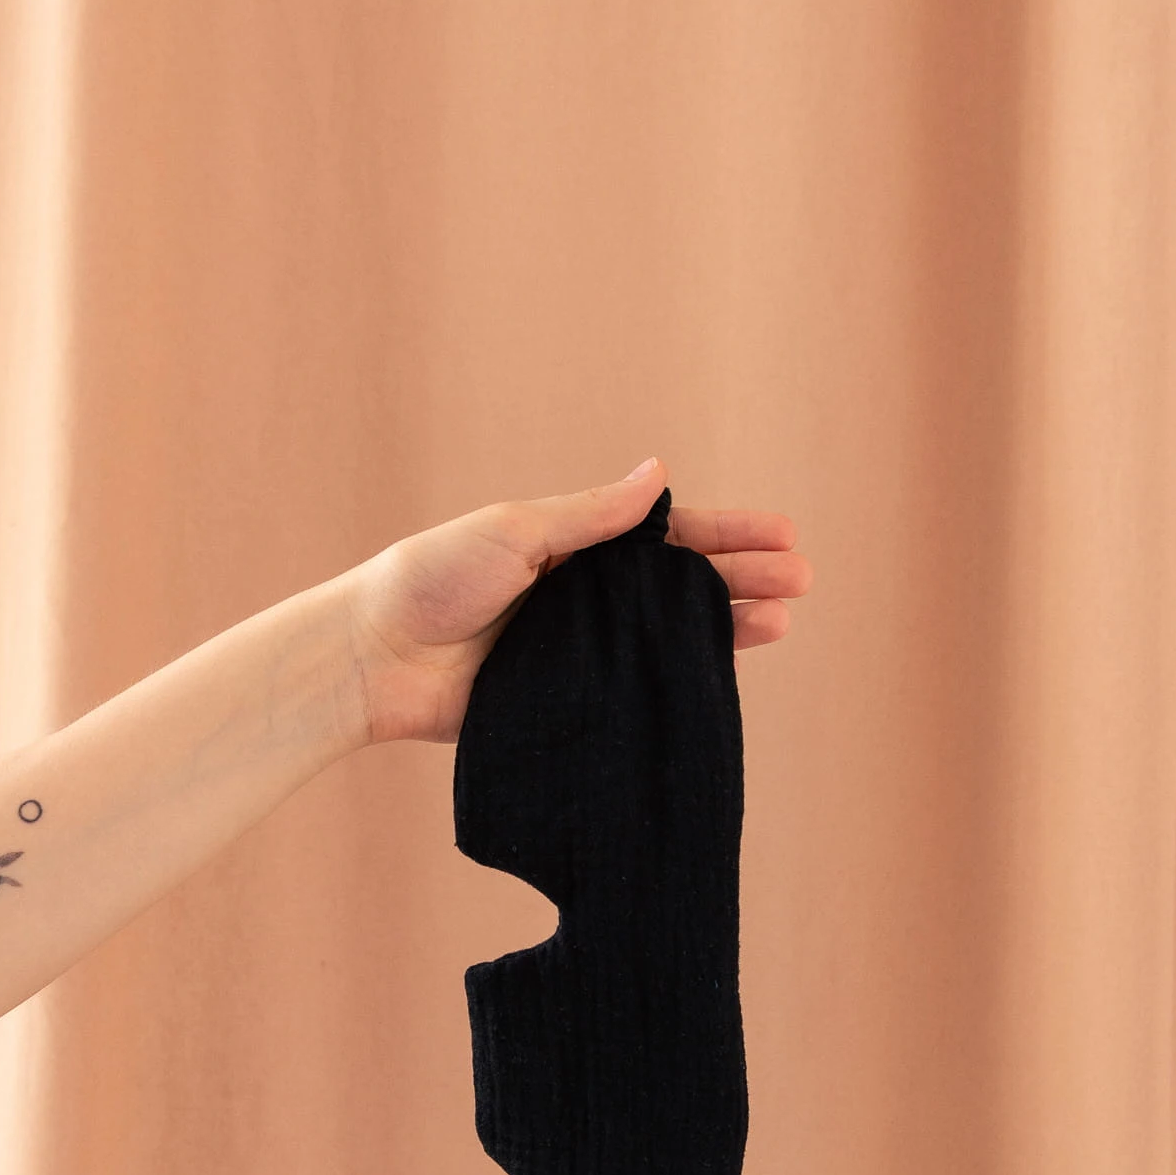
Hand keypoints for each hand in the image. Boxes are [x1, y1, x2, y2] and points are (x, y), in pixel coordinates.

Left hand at [339, 457, 812, 745]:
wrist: (373, 659)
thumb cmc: (431, 580)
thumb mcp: (516, 532)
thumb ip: (592, 516)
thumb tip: (660, 472)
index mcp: (572, 545)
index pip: (666, 536)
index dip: (726, 535)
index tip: (784, 536)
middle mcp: (583, 598)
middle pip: (679, 587)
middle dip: (741, 581)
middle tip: (803, 583)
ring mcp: (578, 652)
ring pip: (666, 640)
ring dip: (724, 631)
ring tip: (780, 625)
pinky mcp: (565, 701)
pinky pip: (632, 693)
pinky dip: (677, 686)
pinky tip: (719, 684)